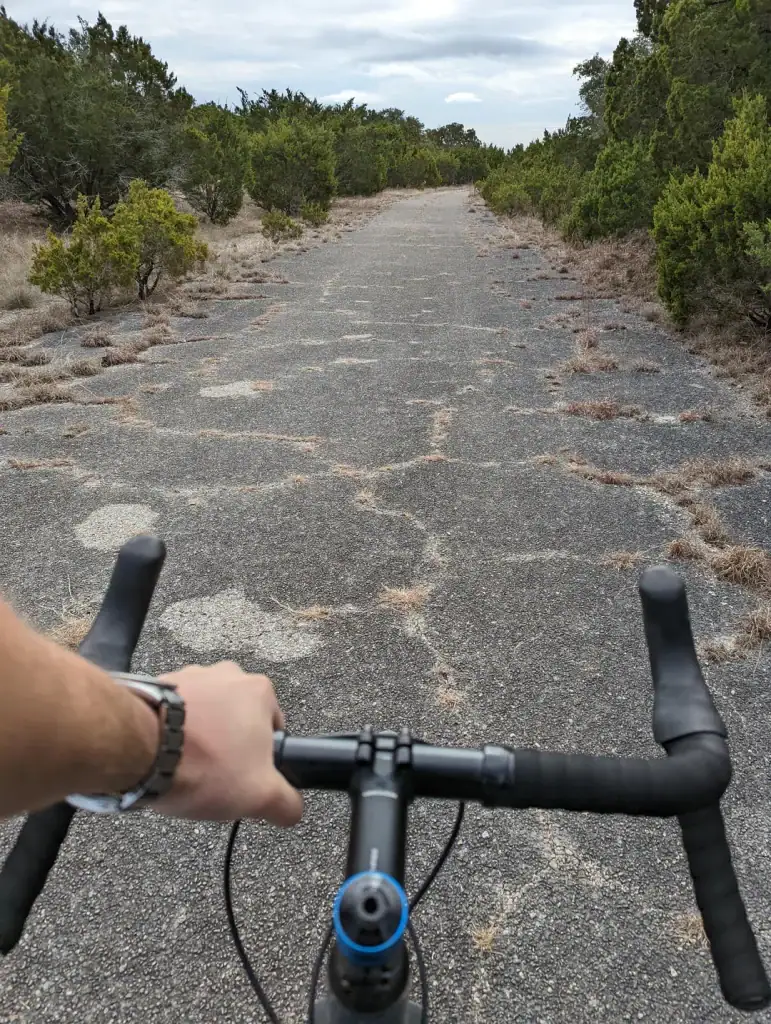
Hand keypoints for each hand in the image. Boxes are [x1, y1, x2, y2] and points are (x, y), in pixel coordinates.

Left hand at [153, 662, 302, 824]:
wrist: (140, 750)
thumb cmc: (203, 765)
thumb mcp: (260, 796)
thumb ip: (287, 803)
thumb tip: (292, 808)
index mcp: (259, 691)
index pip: (274, 729)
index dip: (262, 760)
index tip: (244, 778)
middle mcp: (226, 674)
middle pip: (237, 719)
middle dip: (228, 746)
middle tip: (215, 776)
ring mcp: (190, 675)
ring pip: (204, 714)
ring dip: (199, 737)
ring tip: (185, 767)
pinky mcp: (157, 684)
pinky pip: (173, 712)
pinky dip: (172, 731)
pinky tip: (164, 756)